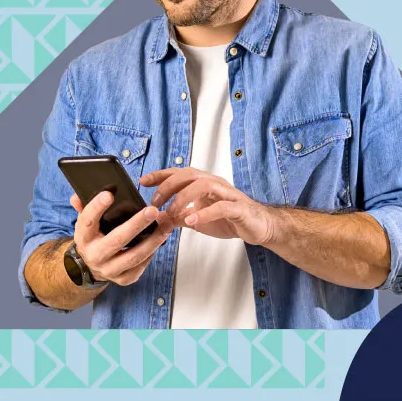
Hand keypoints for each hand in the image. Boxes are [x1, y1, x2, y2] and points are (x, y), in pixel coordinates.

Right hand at [70, 190, 175, 285]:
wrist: (92, 267)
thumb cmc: (94, 237)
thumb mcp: (85, 222)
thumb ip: (83, 206)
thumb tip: (77, 196)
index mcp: (83, 237)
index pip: (87, 221)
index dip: (97, 207)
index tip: (109, 194)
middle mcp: (94, 255)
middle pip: (117, 239)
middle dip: (137, 224)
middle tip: (153, 210)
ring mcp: (108, 270)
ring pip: (134, 256)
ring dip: (153, 240)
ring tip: (166, 226)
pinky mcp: (122, 279)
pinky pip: (140, 266)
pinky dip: (152, 253)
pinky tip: (160, 240)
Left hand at [140, 167, 280, 244]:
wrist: (258, 227)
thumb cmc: (229, 220)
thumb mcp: (196, 219)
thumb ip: (177, 217)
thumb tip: (155, 217)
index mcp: (203, 184)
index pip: (179, 173)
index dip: (160, 175)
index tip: (143, 181)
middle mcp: (215, 184)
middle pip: (189, 174)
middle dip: (168, 186)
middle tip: (155, 202)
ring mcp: (228, 194)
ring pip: (204, 185)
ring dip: (184, 198)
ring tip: (172, 213)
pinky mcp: (239, 208)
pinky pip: (221, 207)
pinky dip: (205, 213)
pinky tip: (192, 222)